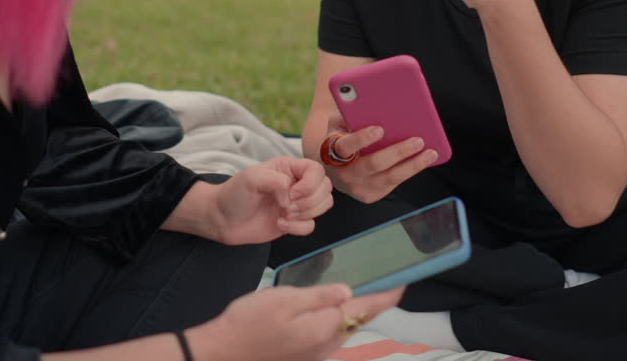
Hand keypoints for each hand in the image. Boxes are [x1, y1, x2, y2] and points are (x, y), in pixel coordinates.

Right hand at [189, 284, 403, 360]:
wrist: (223, 353)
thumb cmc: (250, 322)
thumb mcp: (284, 299)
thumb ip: (320, 295)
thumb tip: (349, 290)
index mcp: (326, 327)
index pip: (368, 308)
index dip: (388, 292)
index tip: (403, 278)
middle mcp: (327, 344)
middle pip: (359, 318)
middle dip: (372, 298)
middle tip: (377, 273)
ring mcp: (316, 353)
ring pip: (345, 327)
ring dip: (354, 308)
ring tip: (357, 284)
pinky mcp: (305, 356)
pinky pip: (330, 334)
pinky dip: (337, 318)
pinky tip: (328, 305)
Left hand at [212, 157, 334, 244]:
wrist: (222, 219)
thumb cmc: (233, 194)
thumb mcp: (252, 178)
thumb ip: (277, 181)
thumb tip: (292, 199)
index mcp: (288, 168)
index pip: (317, 170)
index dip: (310, 184)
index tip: (292, 194)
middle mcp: (296, 184)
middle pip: (325, 189)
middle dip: (310, 201)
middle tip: (287, 207)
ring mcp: (296, 203)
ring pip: (323, 206)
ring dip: (306, 214)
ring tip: (284, 215)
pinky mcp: (293, 221)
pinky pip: (311, 226)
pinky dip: (298, 228)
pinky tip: (279, 224)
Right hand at [320, 114, 438, 203]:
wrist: (331, 164)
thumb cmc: (341, 135)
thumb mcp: (338, 123)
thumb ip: (351, 114)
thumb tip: (377, 103)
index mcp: (331, 152)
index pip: (346, 146)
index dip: (362, 138)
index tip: (380, 129)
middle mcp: (343, 174)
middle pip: (373, 164)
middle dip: (398, 152)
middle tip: (418, 140)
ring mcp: (357, 188)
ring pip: (389, 177)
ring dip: (413, 165)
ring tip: (431, 152)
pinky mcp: (370, 196)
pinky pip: (394, 183)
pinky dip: (411, 171)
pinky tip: (425, 160)